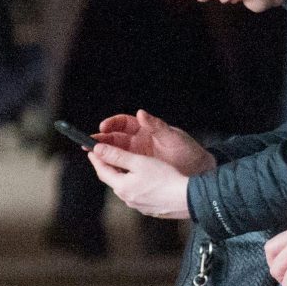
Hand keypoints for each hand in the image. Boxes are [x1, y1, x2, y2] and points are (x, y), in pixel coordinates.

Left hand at [85, 140, 189, 218]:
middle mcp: (127, 199)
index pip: (102, 171)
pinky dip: (135, 185)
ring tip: (125, 167)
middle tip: (105, 156)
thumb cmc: (165, 178)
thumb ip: (117, 155)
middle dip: (108, 167)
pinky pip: (137, 194)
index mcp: (122, 187)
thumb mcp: (139, 162)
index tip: (92, 150)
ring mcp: (138, 206)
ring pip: (125, 188)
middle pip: (112, 180)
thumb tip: (98, 149)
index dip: (96, 158)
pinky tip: (144, 180)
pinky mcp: (149, 208)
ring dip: (122, 177)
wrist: (187, 198)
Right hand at [95, 110, 213, 177]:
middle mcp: (139, 142)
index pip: (123, 124)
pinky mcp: (139, 171)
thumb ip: (156, 126)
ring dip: (103, 154)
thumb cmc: (188, 151)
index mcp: (145, 130)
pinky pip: (122, 168)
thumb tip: (141, 113)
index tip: (103, 127)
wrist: (198, 172)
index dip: (111, 124)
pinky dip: (113, 168)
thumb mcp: (173, 137)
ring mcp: (138, 157)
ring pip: (115, 154)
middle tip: (88, 143)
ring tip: (92, 156)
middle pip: (114, 139)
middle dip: (101, 140)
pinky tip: (106, 171)